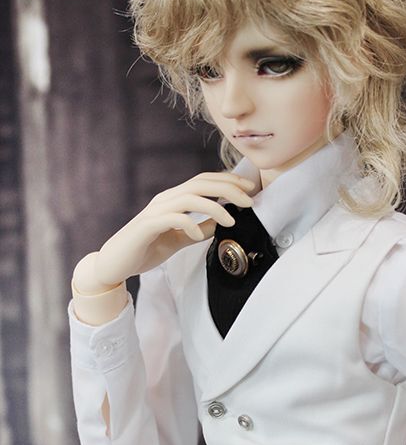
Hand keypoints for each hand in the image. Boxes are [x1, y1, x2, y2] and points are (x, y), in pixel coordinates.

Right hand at [73, 171, 254, 292]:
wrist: (115, 264)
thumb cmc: (145, 250)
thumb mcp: (179, 240)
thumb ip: (198, 230)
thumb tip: (219, 224)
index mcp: (173, 200)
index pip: (204, 181)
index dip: (228, 181)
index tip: (249, 189)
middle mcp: (165, 200)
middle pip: (200, 183)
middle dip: (228, 188)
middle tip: (250, 199)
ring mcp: (156, 211)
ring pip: (190, 197)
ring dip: (215, 206)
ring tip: (231, 219)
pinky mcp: (148, 225)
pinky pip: (173, 218)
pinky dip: (190, 224)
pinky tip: (199, 235)